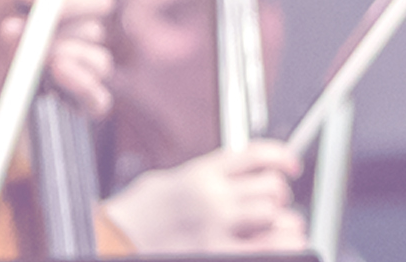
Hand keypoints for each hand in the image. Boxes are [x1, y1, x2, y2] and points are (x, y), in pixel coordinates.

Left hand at [0, 0, 116, 146]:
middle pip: (96, 31)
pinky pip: (97, 102)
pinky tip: (54, 85)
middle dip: (58, 34)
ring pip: (98, 64)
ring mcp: (68, 69)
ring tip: (21, 64)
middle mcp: (69, 34)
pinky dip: (85, 93)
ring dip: (66, 63)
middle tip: (10, 34)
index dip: (77, 3)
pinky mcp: (62, 102)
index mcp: (57, 3)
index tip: (43, 10)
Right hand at [102, 140, 304, 253]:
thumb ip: (206, 179)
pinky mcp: (219, 255)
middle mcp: (212, 199)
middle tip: (273, 205)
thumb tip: (240, 178)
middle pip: (271, 188)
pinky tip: (279, 245)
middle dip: (279, 197)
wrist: (114, 240)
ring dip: (284, 224)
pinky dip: (283, 247)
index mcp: (200, 175)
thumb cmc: (137, 217)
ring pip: (275, 218)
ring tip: (277, 229)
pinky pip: (271, 250)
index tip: (291, 166)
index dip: (282, 158)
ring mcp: (217, 229)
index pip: (255, 155)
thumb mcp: (169, 182)